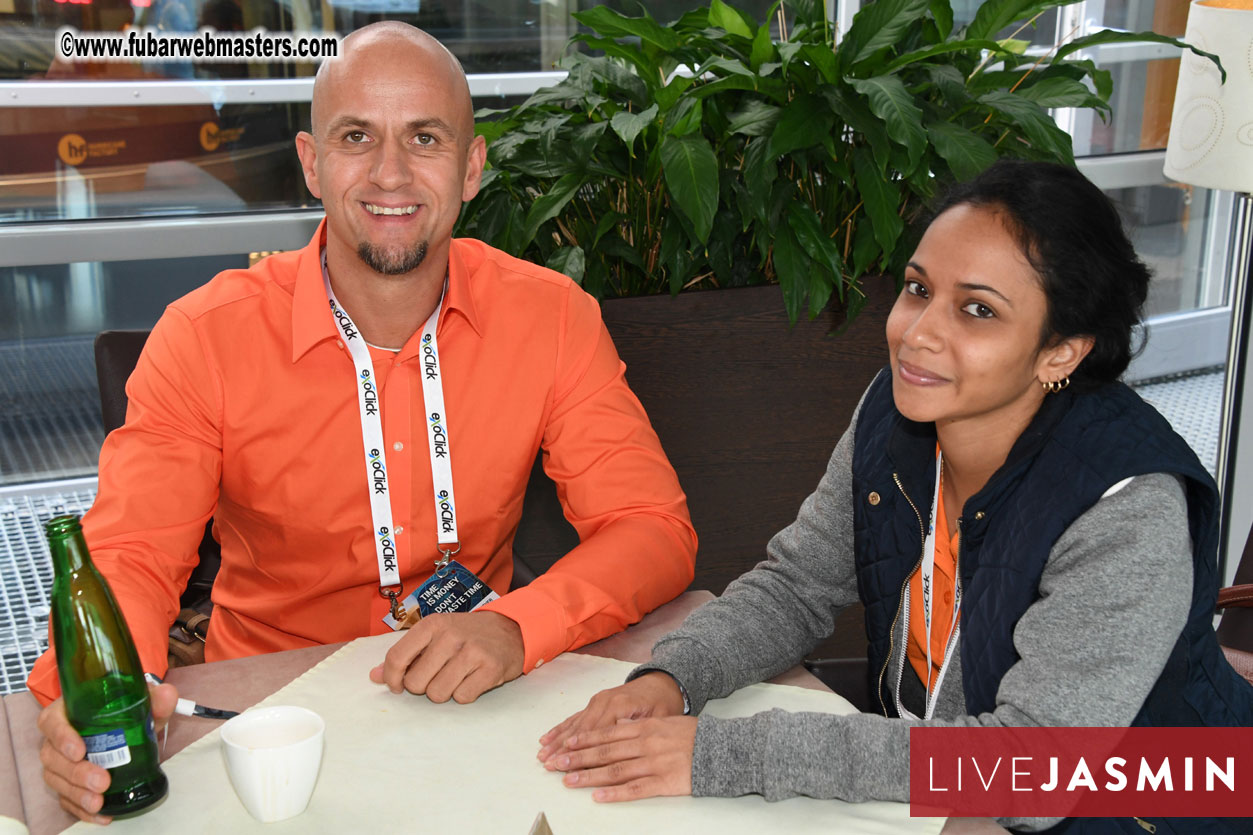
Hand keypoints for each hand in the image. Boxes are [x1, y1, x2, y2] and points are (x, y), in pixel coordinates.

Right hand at [37, 681, 177, 823]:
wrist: (127, 726)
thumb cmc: (123, 711)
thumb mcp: (140, 701)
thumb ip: (154, 698)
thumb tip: (167, 694)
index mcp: (68, 712)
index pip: (52, 722)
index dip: (61, 737)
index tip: (79, 751)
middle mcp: (58, 739)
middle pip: (53, 757)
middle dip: (77, 773)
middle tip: (101, 781)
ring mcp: (60, 763)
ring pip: (57, 780)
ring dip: (77, 794)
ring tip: (99, 802)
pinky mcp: (67, 783)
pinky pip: (67, 798)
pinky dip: (82, 809)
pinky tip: (100, 814)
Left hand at [369, 610, 523, 703]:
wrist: (511, 629)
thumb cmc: (467, 634)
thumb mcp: (435, 635)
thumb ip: (405, 654)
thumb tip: (374, 676)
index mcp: (432, 625)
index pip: (397, 657)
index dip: (392, 678)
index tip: (397, 686)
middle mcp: (450, 636)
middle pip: (416, 683)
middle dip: (423, 686)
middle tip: (438, 675)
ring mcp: (472, 652)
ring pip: (437, 694)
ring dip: (445, 692)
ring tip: (456, 677)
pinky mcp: (490, 669)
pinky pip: (462, 698)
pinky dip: (465, 695)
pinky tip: (472, 680)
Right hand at [537, 672, 684, 760]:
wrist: (662, 682)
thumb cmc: (664, 703)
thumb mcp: (660, 718)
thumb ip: (638, 729)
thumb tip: (616, 744)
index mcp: (620, 705)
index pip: (597, 735)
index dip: (583, 753)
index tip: (569, 767)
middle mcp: (605, 701)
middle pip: (581, 731)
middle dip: (563, 749)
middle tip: (548, 765)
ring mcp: (598, 701)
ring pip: (574, 725)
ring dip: (557, 741)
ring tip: (542, 756)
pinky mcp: (596, 702)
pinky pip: (575, 717)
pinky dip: (560, 729)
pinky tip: (548, 738)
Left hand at [544, 715, 697, 801]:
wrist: (722, 748)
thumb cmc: (694, 735)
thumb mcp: (665, 722)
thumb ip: (641, 727)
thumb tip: (619, 728)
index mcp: (645, 727)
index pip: (607, 733)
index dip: (584, 739)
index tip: (565, 745)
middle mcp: (645, 743)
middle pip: (605, 751)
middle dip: (578, 758)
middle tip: (557, 764)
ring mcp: (654, 763)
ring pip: (614, 770)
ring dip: (589, 776)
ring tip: (569, 782)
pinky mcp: (664, 782)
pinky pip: (635, 789)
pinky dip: (614, 793)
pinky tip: (598, 796)